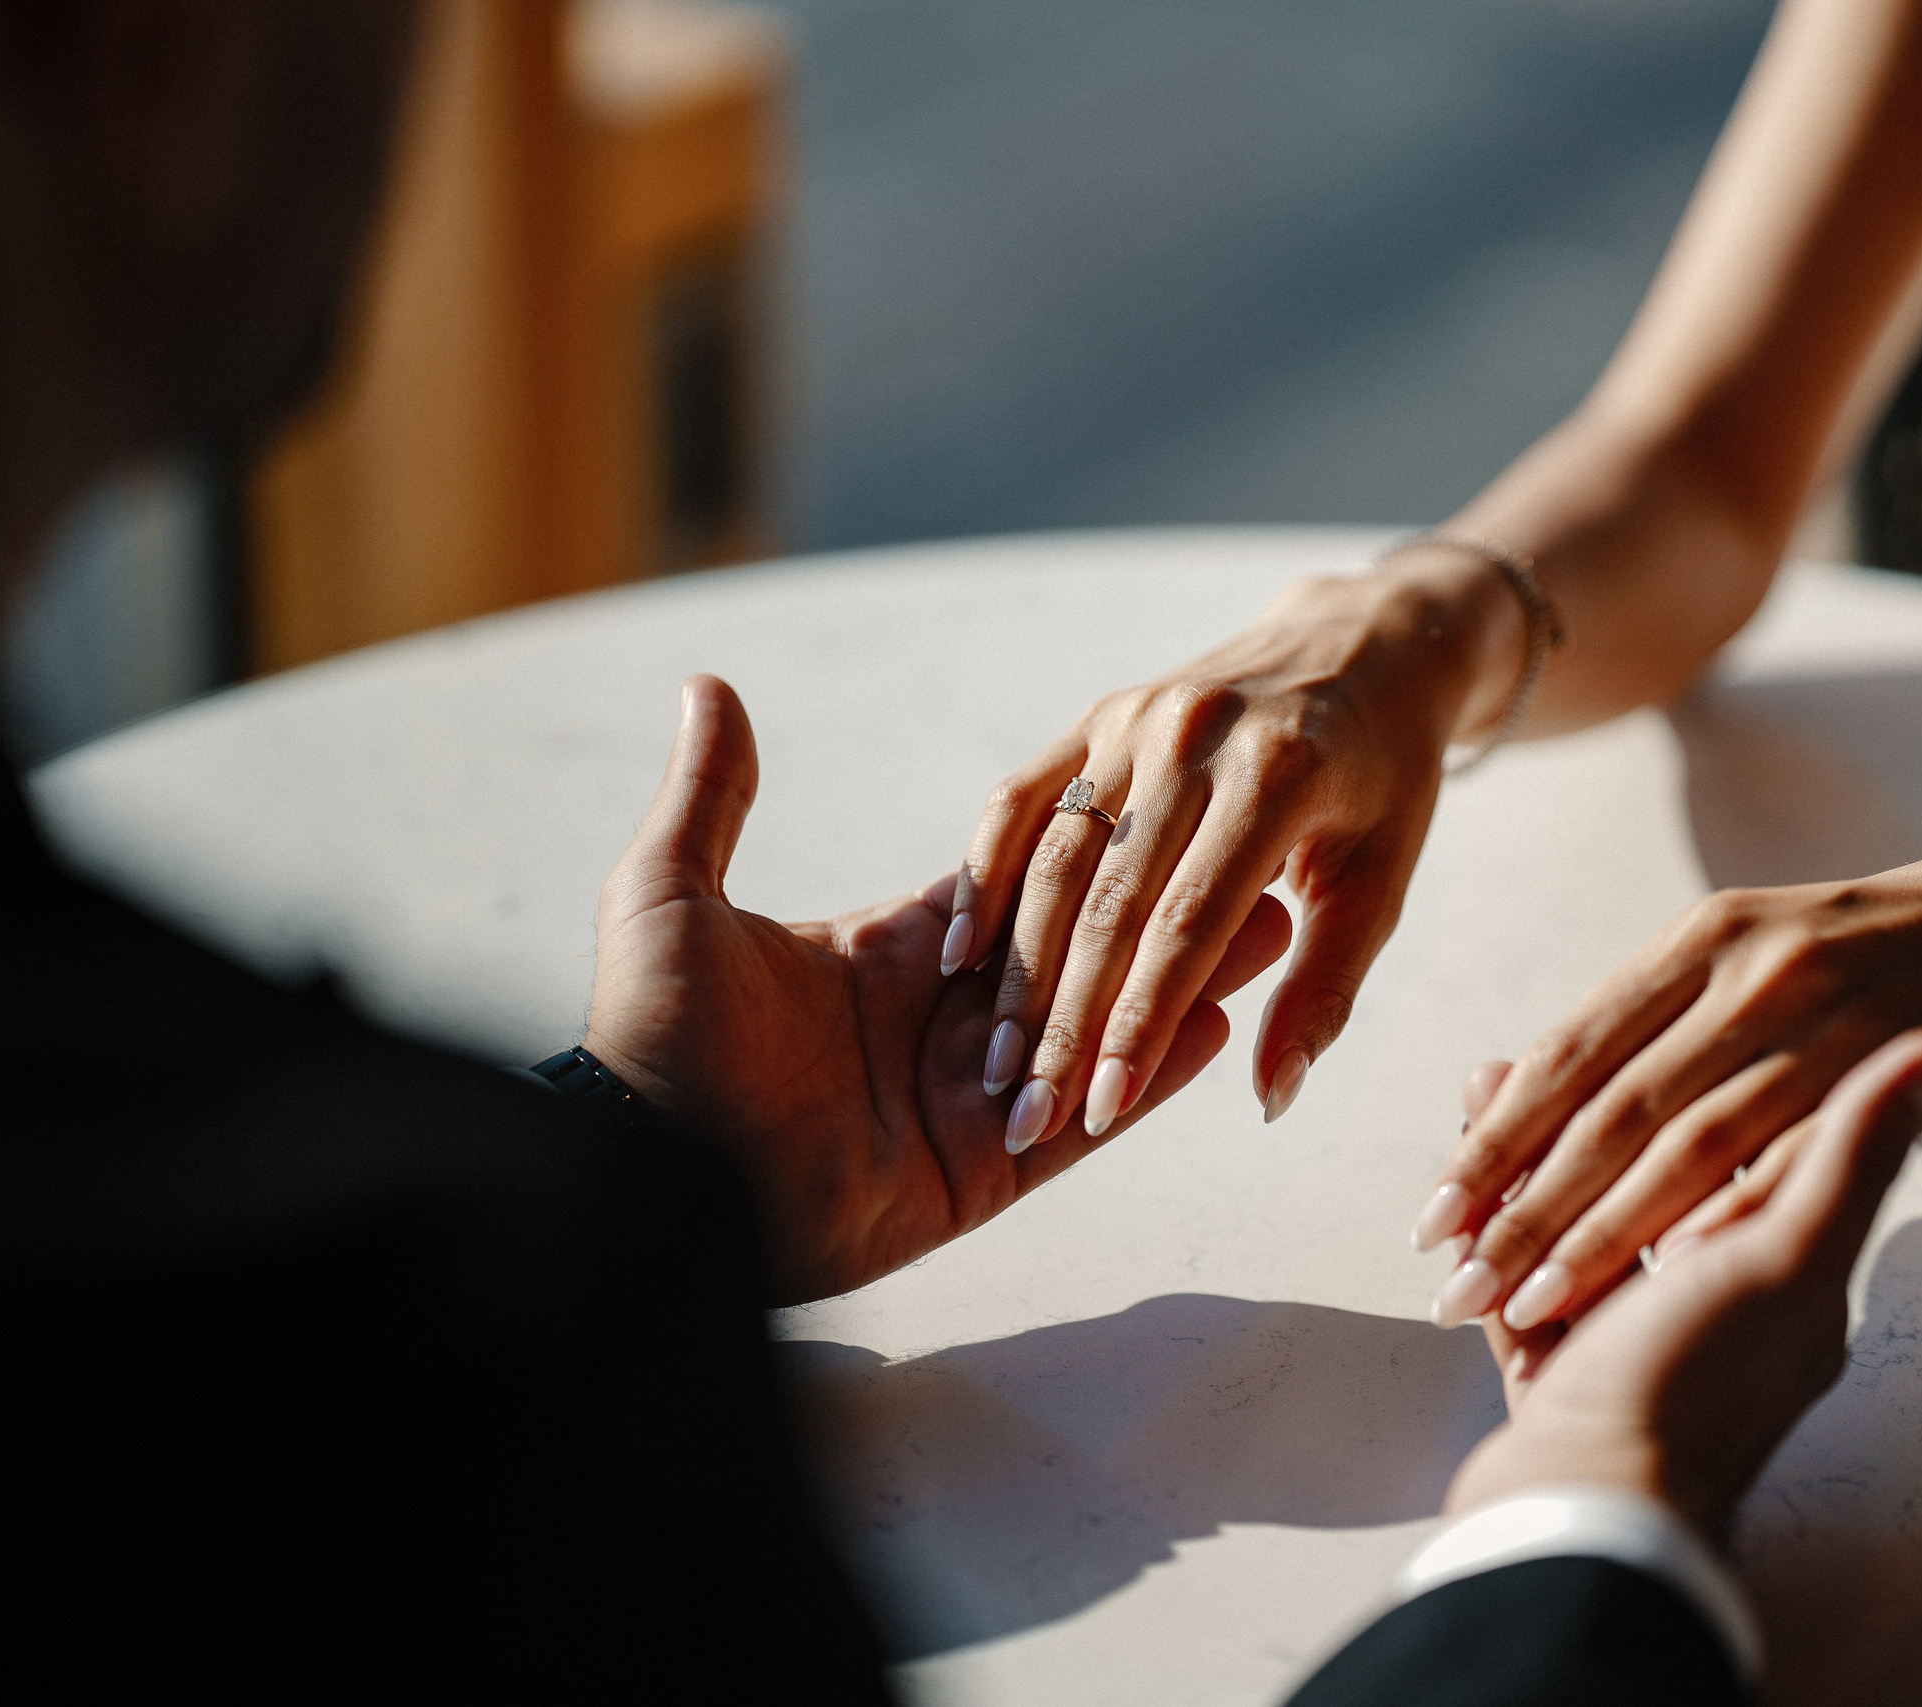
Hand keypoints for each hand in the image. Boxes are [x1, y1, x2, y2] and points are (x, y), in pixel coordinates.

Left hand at [584, 676, 1293, 1301]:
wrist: (648, 1172)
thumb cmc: (647, 1035)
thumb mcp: (670, 895)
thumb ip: (711, 797)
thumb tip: (711, 689)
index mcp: (884, 953)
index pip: (1010, 892)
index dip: (1087, 857)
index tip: (1166, 807)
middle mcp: (937, 1023)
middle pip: (1078, 956)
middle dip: (1167, 917)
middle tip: (1256, 868)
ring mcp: (963, 1100)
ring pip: (1100, 1031)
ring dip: (1183, 986)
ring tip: (1274, 932)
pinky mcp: (977, 1171)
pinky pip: (1083, 1119)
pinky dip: (1152, 1075)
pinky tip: (1222, 1025)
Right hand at [943, 548, 1523, 1152]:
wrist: (1362, 648)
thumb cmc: (1381, 781)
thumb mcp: (1381, 880)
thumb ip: (1325, 989)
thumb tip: (1270, 1096)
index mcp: (1279, 776)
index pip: (1190, 926)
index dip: (1141, 1026)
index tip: (1104, 1110)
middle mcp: (1196, 737)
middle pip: (1111, 902)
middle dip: (1067, 1019)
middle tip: (1031, 1111)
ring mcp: (1138, 719)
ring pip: (1057, 858)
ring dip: (1020, 968)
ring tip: (997, 1061)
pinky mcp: (1099, 715)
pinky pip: (1023, 800)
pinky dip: (987, 876)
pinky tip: (964, 956)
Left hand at [1415, 829, 1921, 1330]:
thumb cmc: (1877, 954)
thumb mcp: (1753, 952)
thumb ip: (1659, 1017)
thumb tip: (1544, 1085)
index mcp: (1693, 942)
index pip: (1563, 1055)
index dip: (1492, 1141)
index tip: (1432, 1215)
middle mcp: (1741, 971)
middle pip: (1602, 1109)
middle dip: (1516, 1207)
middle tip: (1452, 1282)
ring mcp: (1816, 1017)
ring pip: (1679, 1145)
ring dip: (1596, 1235)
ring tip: (1527, 1305)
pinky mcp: (1885, 1067)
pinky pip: (1784, 1161)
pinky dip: (1718, 1226)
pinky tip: (1664, 1285)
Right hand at [1444, 1030, 1921, 1544]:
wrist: (1590, 1521)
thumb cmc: (1695, 1392)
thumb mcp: (1788, 1257)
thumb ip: (1850, 1154)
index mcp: (1779, 1273)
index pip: (1744, 1145)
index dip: (1708, 1071)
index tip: (1677, 1006)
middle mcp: (1710, 1304)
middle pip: (1648, 1174)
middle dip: (1592, 1106)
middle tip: (1549, 1045)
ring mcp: (1627, 1339)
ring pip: (1574, 1215)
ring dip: (1532, 1150)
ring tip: (1487, 1084)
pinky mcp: (1554, 1373)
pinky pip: (1519, 1273)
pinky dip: (1491, 1215)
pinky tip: (1467, 1171)